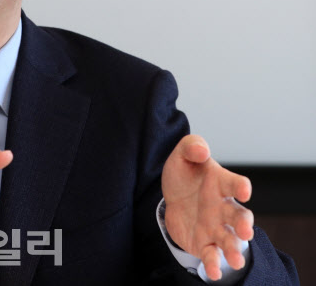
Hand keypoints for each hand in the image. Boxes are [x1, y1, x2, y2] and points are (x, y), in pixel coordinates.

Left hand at [162, 135, 253, 280]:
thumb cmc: (185, 174)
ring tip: (235, 260)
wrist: (173, 197)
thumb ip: (192, 146)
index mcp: (221, 184)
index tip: (244, 190)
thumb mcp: (182, 155)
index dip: (241, 186)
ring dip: (234, 250)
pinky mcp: (205, 243)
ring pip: (231, 240)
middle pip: (240, 216)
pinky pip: (212, 255)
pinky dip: (214, 264)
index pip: (235, 184)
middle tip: (245, 232)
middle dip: (245, 225)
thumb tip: (201, 150)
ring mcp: (216, 227)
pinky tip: (214, 273)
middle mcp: (224, 207)